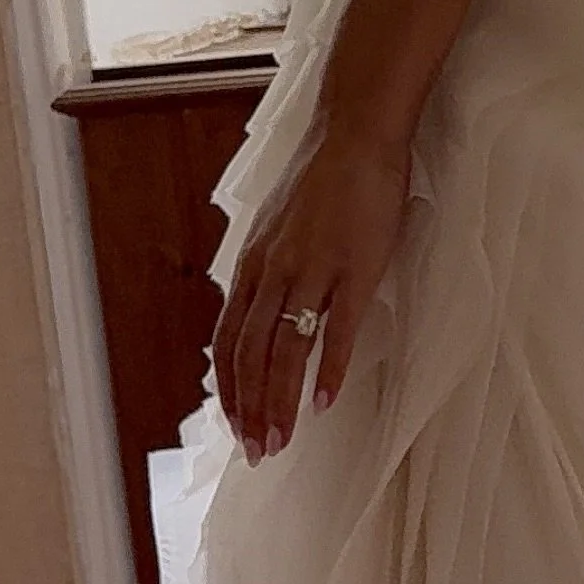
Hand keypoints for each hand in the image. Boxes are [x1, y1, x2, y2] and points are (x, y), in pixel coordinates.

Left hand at [211, 114, 412, 462]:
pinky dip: (329, 371)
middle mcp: (274, 271)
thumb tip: (262, 310)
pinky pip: (337, 330)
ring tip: (282, 440)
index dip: (229, 388)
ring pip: (284, 350)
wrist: (355, 132)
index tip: (235, 426)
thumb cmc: (322, 178)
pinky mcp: (353, 268)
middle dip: (250, 408)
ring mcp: (312, 270)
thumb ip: (270, 269)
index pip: (228, 340)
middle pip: (250, 355)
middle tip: (256, 451)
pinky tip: (325, 402)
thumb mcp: (280, 227)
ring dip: (280, 402)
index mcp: (254, 264)